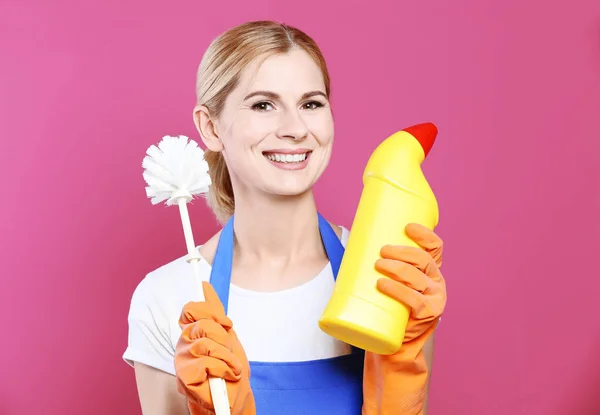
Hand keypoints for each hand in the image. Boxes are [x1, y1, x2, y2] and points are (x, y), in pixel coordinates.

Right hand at [175, 282, 254, 414]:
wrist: (235, 397)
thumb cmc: (230, 368)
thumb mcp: (227, 335)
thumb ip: (214, 312)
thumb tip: (204, 286)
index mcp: (191, 332)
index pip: (190, 310)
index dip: (209, 312)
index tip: (226, 324)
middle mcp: (183, 344)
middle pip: (201, 325)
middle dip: (223, 338)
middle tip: (229, 352)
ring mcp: (182, 361)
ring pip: (205, 344)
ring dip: (226, 356)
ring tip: (230, 367)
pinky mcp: (185, 378)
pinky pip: (206, 363)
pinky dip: (223, 368)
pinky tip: (226, 375)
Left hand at [375, 222, 445, 342]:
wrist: (395, 341)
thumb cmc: (389, 304)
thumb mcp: (391, 281)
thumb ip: (380, 265)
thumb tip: (351, 244)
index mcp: (430, 269)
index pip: (435, 247)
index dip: (424, 235)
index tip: (407, 227)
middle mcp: (436, 281)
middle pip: (424, 259)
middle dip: (402, 251)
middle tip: (382, 251)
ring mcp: (434, 298)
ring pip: (417, 277)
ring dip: (397, 268)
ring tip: (378, 265)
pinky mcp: (427, 314)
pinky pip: (415, 300)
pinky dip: (398, 291)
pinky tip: (383, 284)